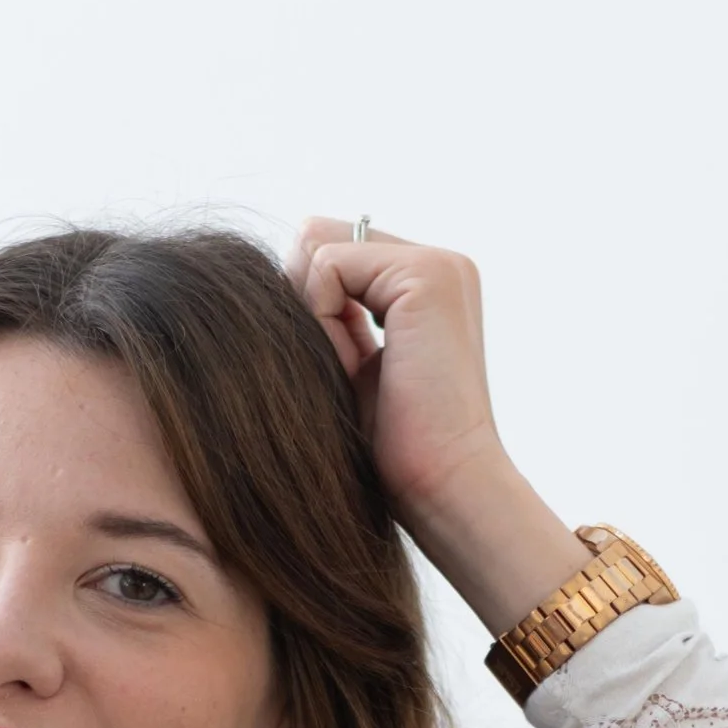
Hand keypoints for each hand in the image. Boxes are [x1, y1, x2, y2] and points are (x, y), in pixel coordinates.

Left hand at [287, 216, 590, 638]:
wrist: (444, 489)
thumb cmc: (395, 453)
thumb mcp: (351, 370)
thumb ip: (331, 318)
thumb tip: (284, 271)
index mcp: (425, 286)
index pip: (331, 254)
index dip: (305, 306)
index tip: (331, 366)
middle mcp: (438, 264)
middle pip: (318, 238)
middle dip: (302, 303)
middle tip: (333, 368)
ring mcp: (438, 264)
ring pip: (318, 249)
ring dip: (311, 317)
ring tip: (346, 372)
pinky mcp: (427, 275)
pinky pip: (328, 267)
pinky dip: (319, 319)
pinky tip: (349, 365)